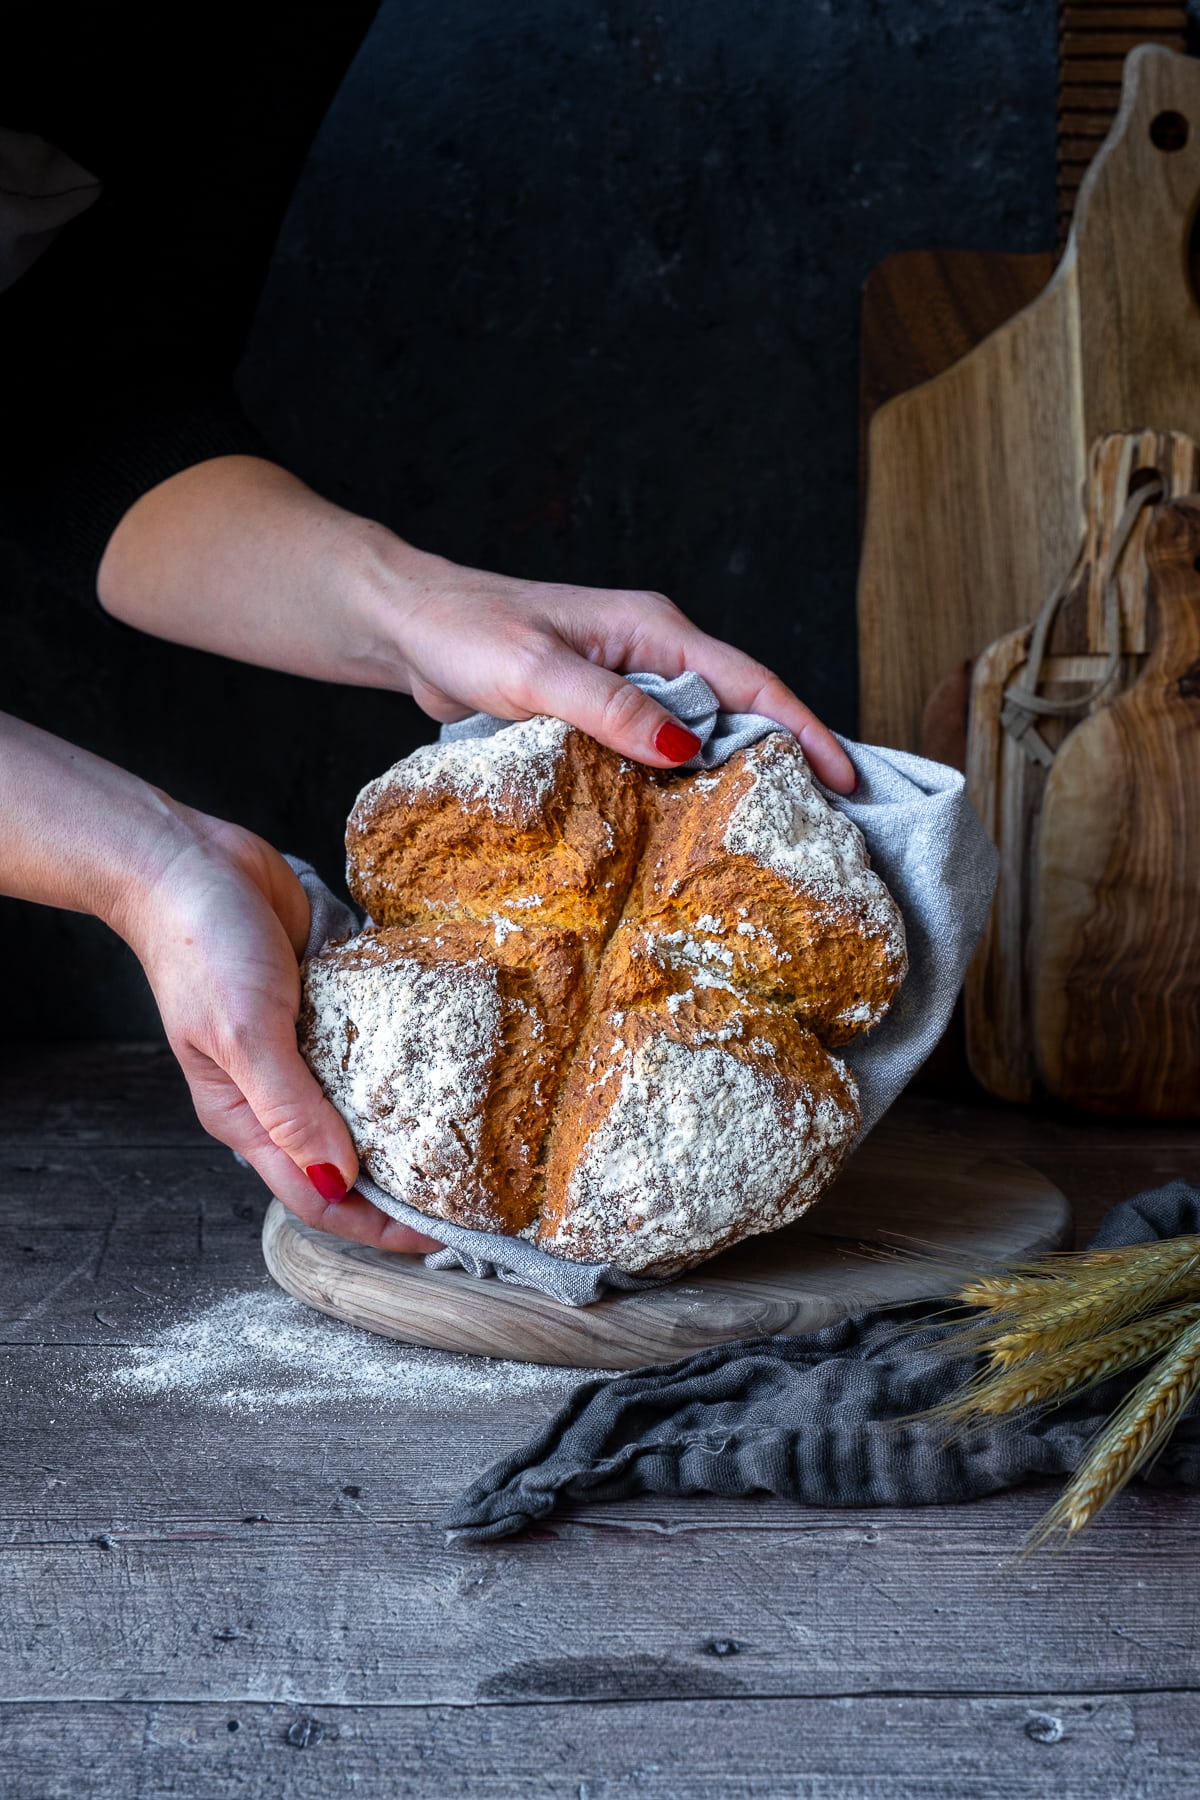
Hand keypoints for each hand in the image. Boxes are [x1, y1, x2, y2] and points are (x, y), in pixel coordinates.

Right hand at [120, 812, 443, 1254]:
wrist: (189, 860)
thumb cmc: (200, 948)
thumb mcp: (244, 1035)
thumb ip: (289, 1110)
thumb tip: (337, 1180)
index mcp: (245, 1118)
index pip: (318, 1196)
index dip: (377, 1225)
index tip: (442, 1236)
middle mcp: (280, 1092)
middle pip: (351, 1159)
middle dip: (408, 1182)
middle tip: (477, 1193)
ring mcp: (308, 1045)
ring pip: (371, 1102)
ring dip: (418, 1120)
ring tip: (482, 1136)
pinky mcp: (330, 1001)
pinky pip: (379, 1040)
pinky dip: (413, 1054)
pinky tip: (459, 1059)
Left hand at [366, 547, 858, 789]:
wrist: (406, 627)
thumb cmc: (465, 632)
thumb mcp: (536, 671)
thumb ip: (609, 708)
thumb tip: (685, 749)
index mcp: (652, 629)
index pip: (749, 682)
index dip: (804, 729)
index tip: (847, 778)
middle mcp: (649, 652)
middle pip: (737, 710)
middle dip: (785, 760)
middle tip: (826, 824)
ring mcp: (624, 682)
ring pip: (696, 734)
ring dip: (731, 778)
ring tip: (768, 836)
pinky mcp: (595, 711)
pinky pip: (653, 750)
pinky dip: (678, 784)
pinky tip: (686, 825)